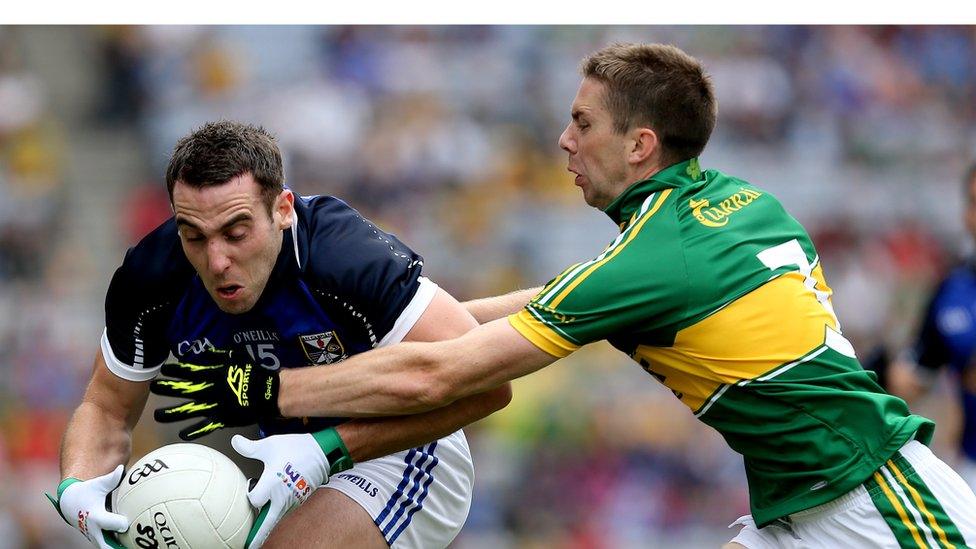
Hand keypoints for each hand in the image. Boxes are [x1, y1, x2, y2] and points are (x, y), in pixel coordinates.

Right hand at [45, 465, 127, 548]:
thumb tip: (122, 469)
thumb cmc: (88, 491)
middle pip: (106, 546)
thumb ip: (111, 479)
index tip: (126, 522)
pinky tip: (130, 545)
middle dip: (118, 547)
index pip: (109, 523)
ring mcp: (94, 537)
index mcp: (95, 516)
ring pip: (107, 548)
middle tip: (133, 545)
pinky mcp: (96, 540)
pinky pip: (108, 546)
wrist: (70, 504)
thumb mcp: (97, 484)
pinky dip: (117, 547)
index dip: (119, 523)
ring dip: (118, 548)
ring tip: (133, 546)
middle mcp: (93, 530)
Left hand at [150, 348, 279, 439]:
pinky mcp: (222, 419)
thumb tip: (203, 352)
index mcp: (214, 374)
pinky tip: (181, 435)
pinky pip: (206, 426)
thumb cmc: (254, 373)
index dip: (176, 370)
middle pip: (185, 389)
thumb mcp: (236, 357)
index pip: (191, 371)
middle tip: (154, 387)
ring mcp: (215, 406)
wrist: (269, 393)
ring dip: (173, 413)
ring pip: (190, 410)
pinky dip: (194, 431)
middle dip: (168, 388)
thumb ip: (218, 355)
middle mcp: (211, 390)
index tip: (164, 369)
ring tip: (158, 415)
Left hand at [232, 429, 353, 548]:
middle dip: (258, 535)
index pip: (254, 500)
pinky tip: (278, 520)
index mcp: (271, 483)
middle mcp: (282, 496)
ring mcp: (293, 500)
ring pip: (279, 519)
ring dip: (270, 526)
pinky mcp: (301, 500)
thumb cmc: (296, 448)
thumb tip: (235, 442)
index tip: (252, 488)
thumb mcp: (270, 445)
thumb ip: (250, 447)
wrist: (322, 451)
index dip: (251, 495)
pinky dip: (283, 519)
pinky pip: (289, 513)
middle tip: (250, 545)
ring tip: (261, 538)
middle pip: (267, 524)